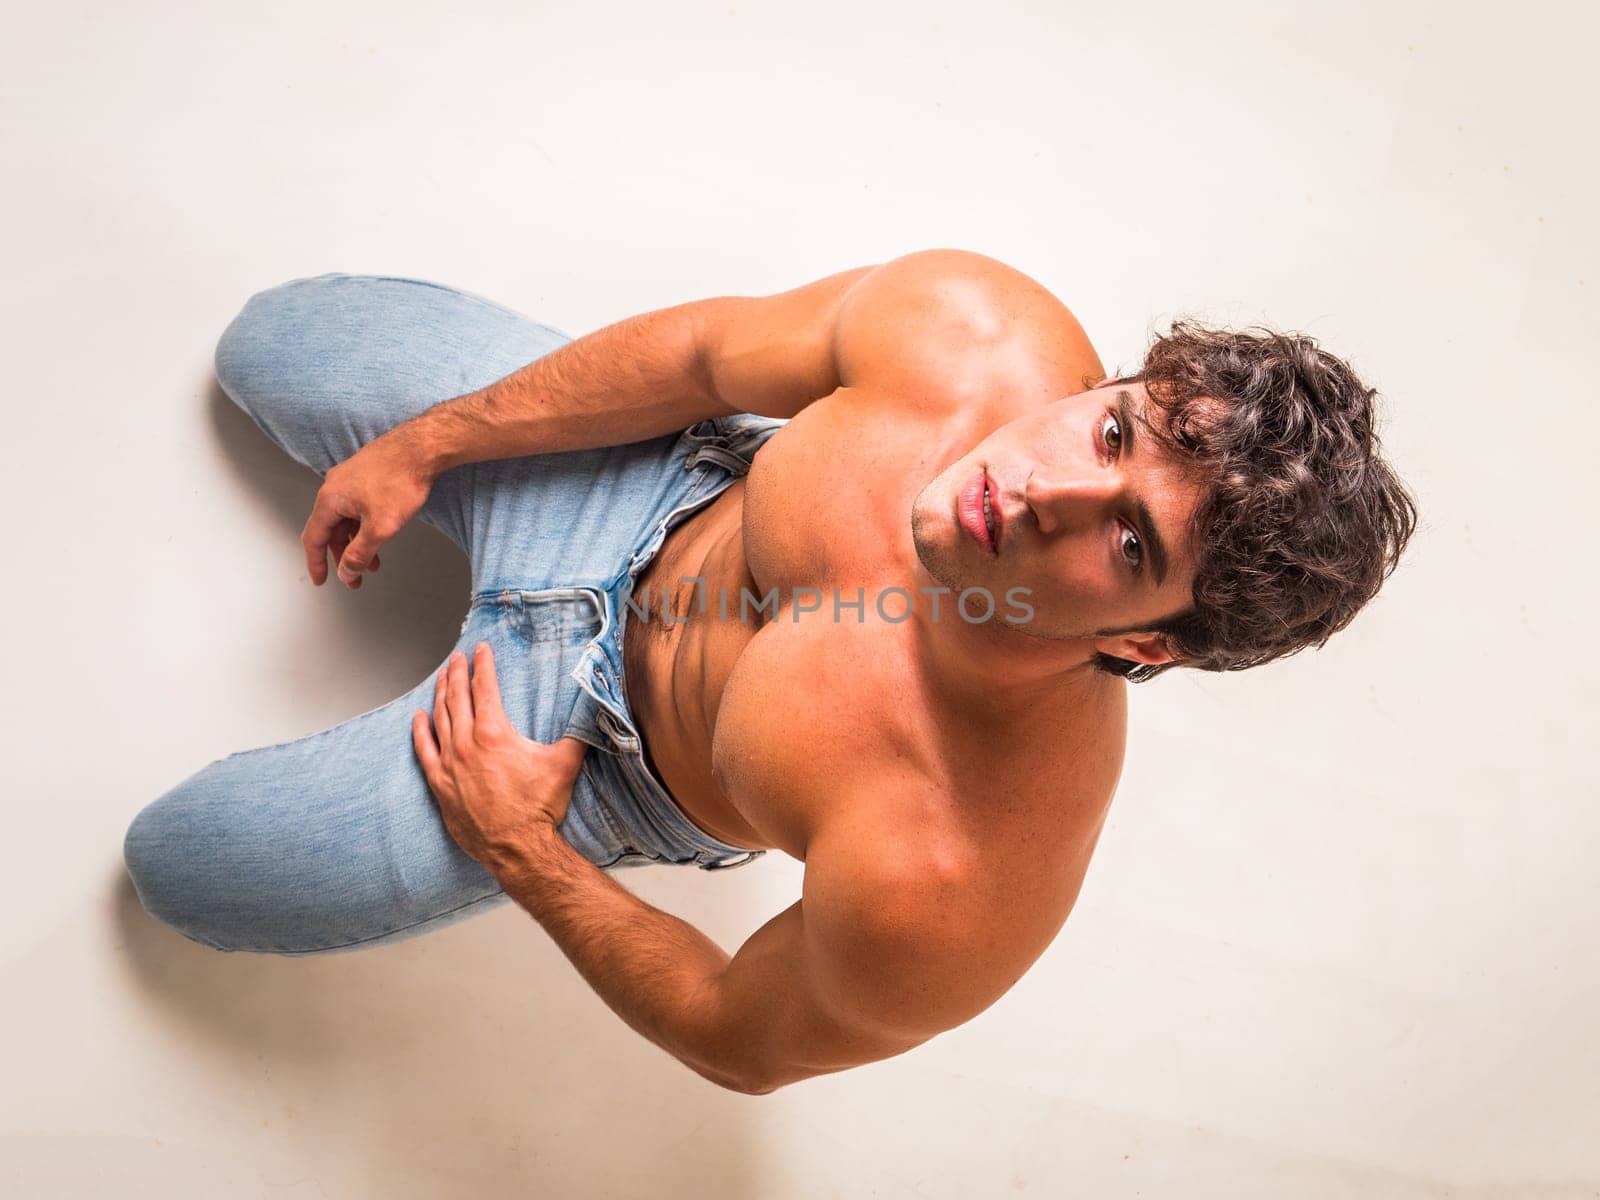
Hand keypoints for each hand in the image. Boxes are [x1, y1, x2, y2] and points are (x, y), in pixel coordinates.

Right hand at [302, 430, 435, 587]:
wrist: (422, 447)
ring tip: (374, 561)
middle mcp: (334, 487)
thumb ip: (360, 553)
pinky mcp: (365, 474)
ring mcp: (349, 479)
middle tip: (354, 576)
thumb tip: (347, 571)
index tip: (320, 580)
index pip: (314, 539)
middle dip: (342, 556)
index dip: (316, 563)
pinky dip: (364, 525)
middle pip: (331, 530)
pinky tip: (380, 534)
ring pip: (346, 519)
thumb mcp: (380, 527)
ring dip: (356, 542)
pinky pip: (357, 507)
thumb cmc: (400, 479)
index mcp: (329, 500)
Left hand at [412, 642, 589, 869]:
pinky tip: (419, 717)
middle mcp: (467, 743)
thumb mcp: (565, 764)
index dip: (484, 664)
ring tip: (442, 677)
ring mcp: (450, 763)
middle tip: (458, 656)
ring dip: (440, 694)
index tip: (482, 649)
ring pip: (440, 718)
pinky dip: (421, 730)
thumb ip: (578, 733)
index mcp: (495, 733)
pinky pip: (425, 750)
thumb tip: (597, 709)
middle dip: (458, 672)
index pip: (485, 687)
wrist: (517, 847)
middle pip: (458, 696)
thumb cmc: (540, 807)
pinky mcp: (440, 784)